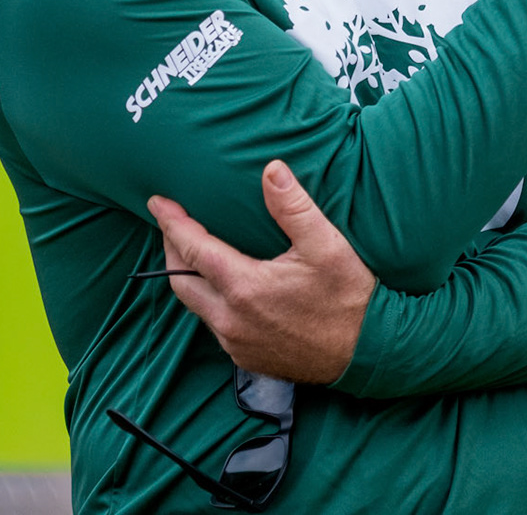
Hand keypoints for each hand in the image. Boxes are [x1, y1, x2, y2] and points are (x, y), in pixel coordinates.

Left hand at [147, 160, 375, 383]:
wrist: (369, 354)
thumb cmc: (349, 298)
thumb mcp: (326, 245)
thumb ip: (293, 206)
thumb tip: (271, 169)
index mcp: (244, 288)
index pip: (192, 249)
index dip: (172, 223)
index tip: (157, 202)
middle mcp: (231, 319)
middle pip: (180, 281)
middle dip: (170, 249)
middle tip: (171, 224)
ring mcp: (236, 343)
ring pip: (194, 306)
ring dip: (187, 277)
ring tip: (191, 251)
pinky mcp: (245, 357)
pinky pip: (213, 325)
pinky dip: (207, 301)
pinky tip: (220, 287)